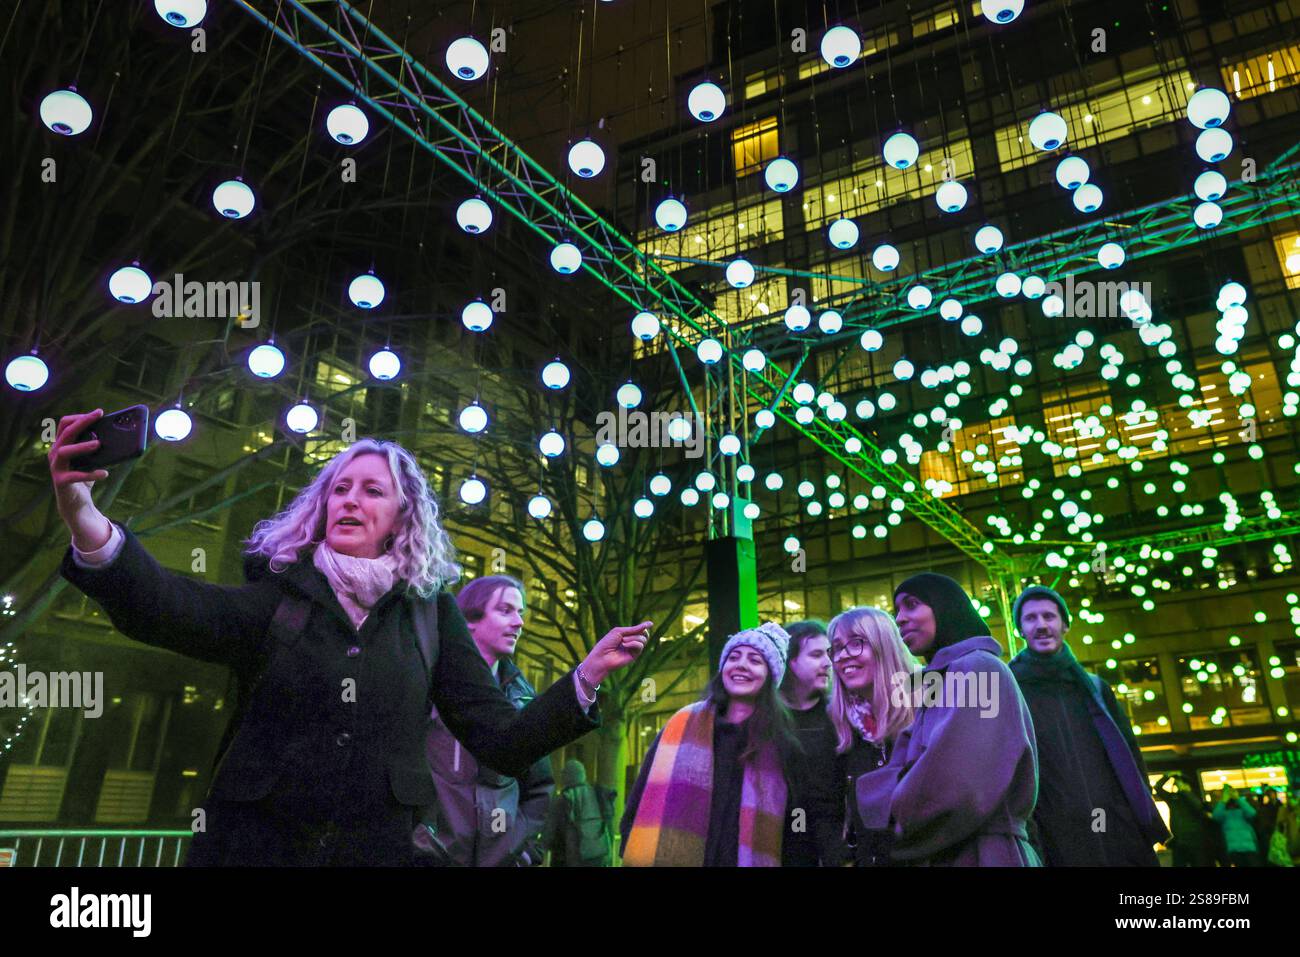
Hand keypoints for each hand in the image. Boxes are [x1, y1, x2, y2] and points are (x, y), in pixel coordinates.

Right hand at [48, 409, 111, 548]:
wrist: (76, 503)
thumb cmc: (84, 477)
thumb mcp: (91, 460)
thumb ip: (97, 448)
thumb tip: (120, 436)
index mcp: (61, 445)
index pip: (65, 424)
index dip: (80, 417)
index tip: (98, 412)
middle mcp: (55, 454)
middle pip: (66, 433)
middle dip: (82, 422)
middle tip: (98, 416)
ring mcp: (56, 467)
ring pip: (64, 451)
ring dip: (82, 446)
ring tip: (98, 444)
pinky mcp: (61, 482)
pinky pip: (75, 476)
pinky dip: (90, 474)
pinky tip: (104, 473)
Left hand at [579, 621, 651, 684]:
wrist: (601, 657)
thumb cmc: (607, 643)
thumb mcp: (620, 632)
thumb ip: (635, 629)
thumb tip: (651, 623)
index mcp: (627, 636)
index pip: (641, 629)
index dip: (644, 626)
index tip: (650, 624)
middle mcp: (632, 642)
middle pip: (645, 634)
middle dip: (638, 631)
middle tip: (627, 634)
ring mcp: (633, 649)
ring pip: (643, 639)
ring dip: (633, 638)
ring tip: (622, 641)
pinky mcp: (634, 656)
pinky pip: (640, 646)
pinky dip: (633, 643)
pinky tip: (624, 645)